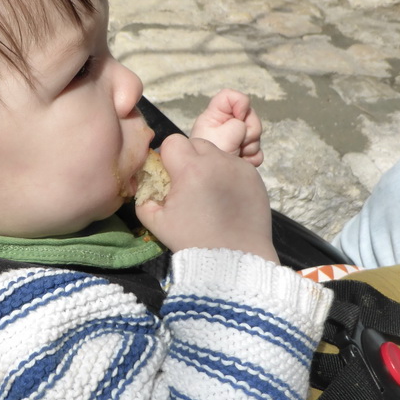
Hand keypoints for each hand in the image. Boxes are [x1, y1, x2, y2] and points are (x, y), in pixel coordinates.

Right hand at [136, 133, 277, 260]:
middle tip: (189, 183)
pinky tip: (226, 197)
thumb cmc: (193, 241)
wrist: (234, 258)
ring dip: (209, 164)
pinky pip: (235, 165)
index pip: (172, 142)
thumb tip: (146, 184)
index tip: (170, 175)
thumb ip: (144, 198)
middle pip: (195, 143)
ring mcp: (238, 167)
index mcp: (190, 169)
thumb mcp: (157, 223)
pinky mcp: (254, 175)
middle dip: (188, 157)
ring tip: (209, 191)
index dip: (167, 156)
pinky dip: (227, 174)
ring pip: (217, 152)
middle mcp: (216, 161)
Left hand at [190, 89, 263, 165]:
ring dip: (250, 147)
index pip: (231, 97)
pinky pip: (257, 151)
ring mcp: (235, 140)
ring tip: (237, 155)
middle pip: (249, 116)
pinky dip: (252, 158)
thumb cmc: (202, 164)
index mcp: (214, 117)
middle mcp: (225, 126)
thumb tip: (243, 118)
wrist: (207, 186)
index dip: (240, 103)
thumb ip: (233, 125)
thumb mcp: (216, 140)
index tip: (239, 116)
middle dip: (248, 131)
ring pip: (256, 135)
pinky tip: (242, 162)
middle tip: (238, 143)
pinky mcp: (242, 154)